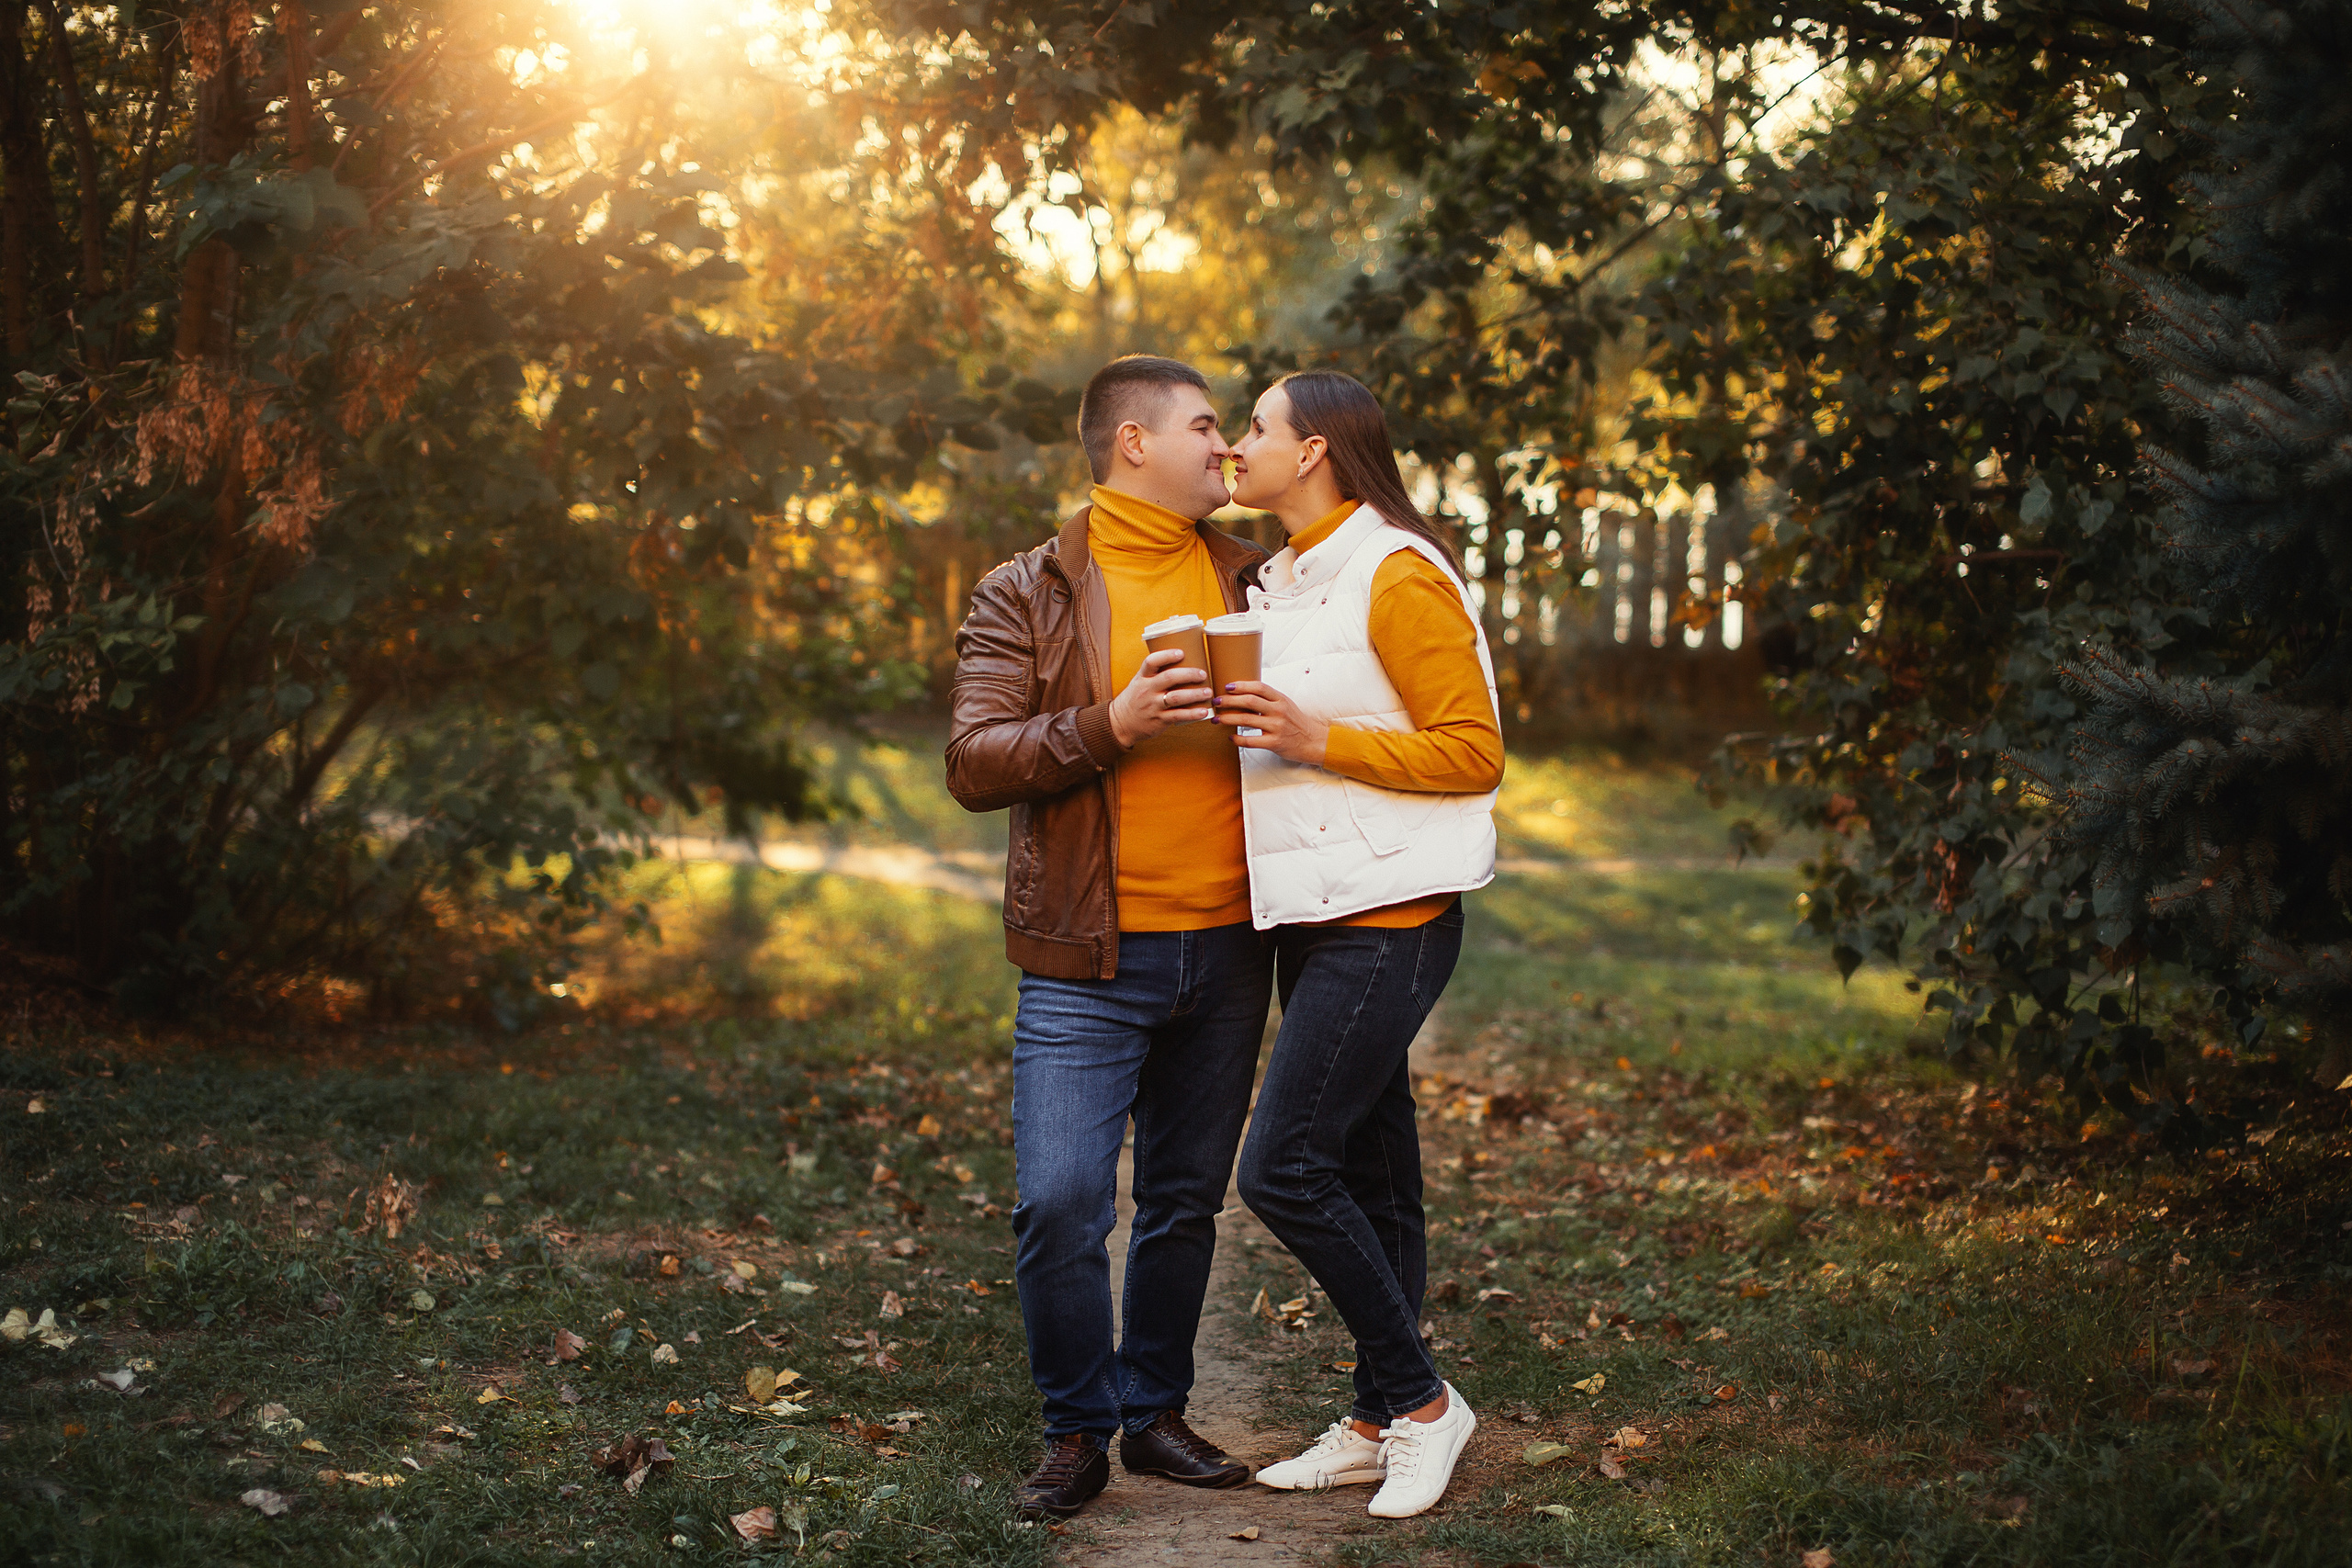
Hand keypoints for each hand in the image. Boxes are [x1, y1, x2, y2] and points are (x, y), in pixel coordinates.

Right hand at [1109, 647, 1214, 747]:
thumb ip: (1157, 672)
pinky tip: (1204, 712)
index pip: (1151, 662)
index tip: (1181, 652)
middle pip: (1169, 678)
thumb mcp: (1140, 681)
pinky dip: (1192, 714)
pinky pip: (1178, 716)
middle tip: (1203, 674)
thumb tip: (1185, 658)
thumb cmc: (1137, 698)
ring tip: (1208, 692)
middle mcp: (1147, 690)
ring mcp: (1153, 705)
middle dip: (1188, 674)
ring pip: (1176, 697)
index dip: (1166, 655)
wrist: (1122, 722)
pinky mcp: (1159, 720)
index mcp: (1143, 677)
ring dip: (1194, 694)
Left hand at [1213, 680, 1328, 765]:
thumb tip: (1244, 693)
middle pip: (1249, 701)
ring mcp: (1277, 727)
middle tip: (1216, 702)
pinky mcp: (1275, 743)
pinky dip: (1238, 739)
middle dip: (1229, 700)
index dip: (1241, 685)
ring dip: (1228, 719)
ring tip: (1216, 719)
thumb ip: (1268, 699)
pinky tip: (1231, 737)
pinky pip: (1251, 741)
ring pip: (1246, 720)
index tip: (1227, 687)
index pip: (1259, 687)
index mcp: (1281, 699)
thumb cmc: (1296, 722)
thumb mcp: (1285, 705)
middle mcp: (1279, 711)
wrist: (1314, 741)